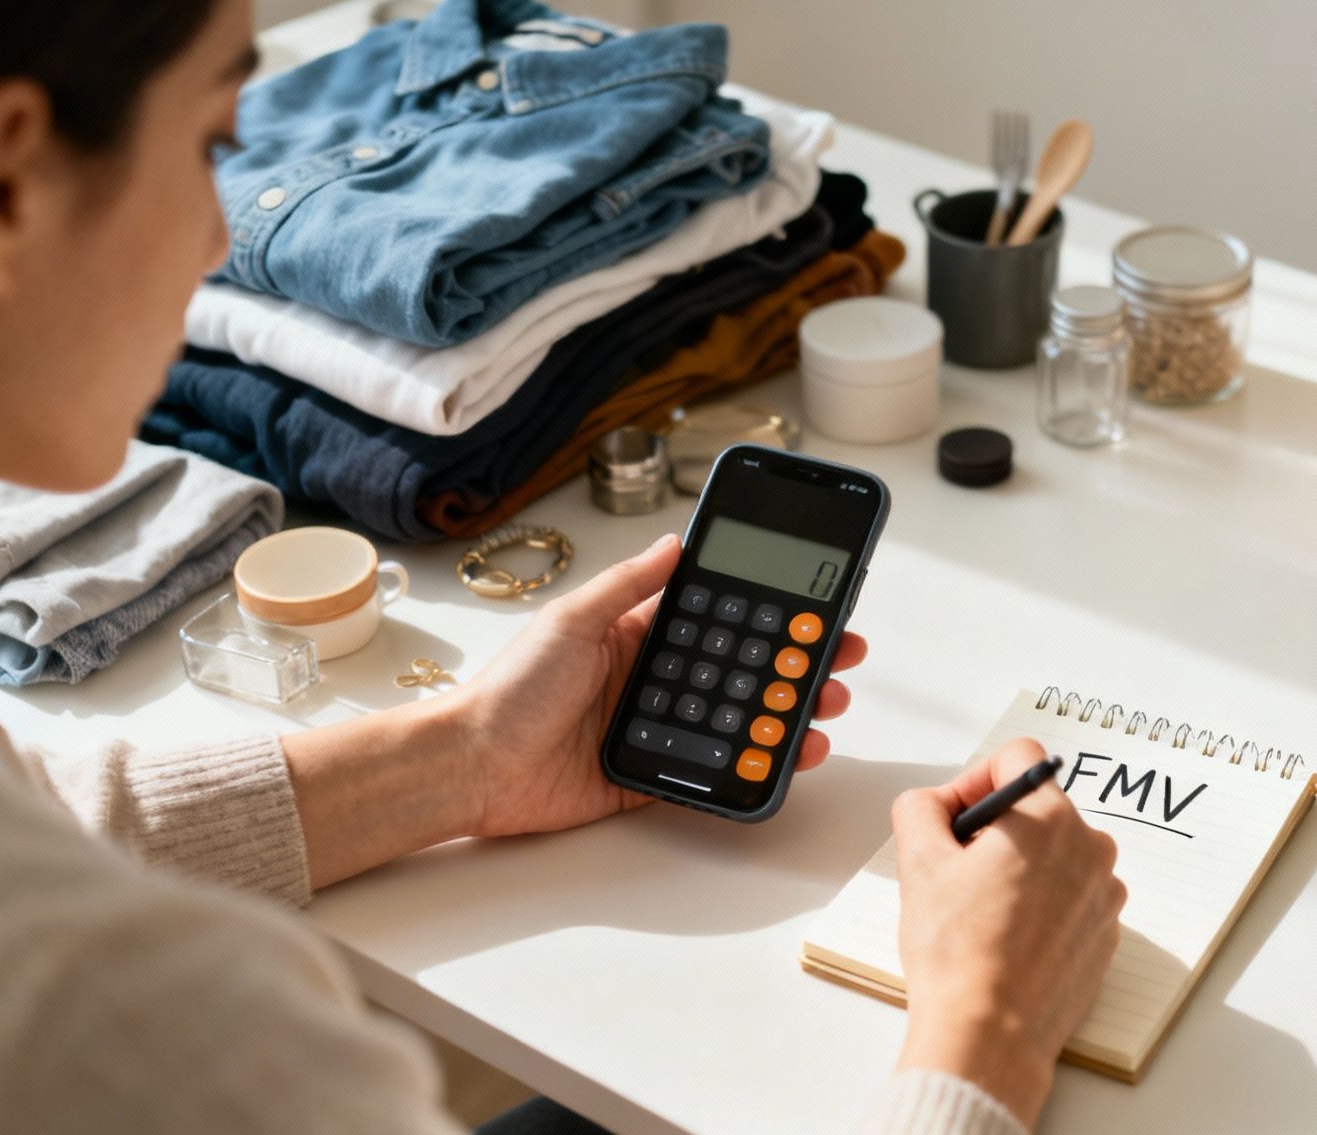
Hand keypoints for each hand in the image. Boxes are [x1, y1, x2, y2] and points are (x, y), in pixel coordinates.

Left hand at [441, 533, 867, 837]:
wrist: (475, 766)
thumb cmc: (511, 689)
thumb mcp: (572, 620)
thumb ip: (628, 585)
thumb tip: (675, 540)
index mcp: (635, 634)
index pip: (715, 615)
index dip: (764, 609)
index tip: (810, 600)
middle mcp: (652, 679)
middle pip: (740, 666)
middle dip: (794, 660)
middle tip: (841, 655)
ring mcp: (656, 728)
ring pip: (739, 717)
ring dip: (787, 710)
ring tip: (827, 704)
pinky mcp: (653, 776)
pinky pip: (715, 771)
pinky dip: (756, 764)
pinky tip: (790, 754)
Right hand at [889, 739, 1125, 1128]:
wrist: (990, 1035)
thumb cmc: (957, 952)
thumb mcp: (918, 862)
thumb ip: (920, 808)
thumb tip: (935, 804)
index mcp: (1050, 819)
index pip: (1017, 758)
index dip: (973, 780)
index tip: (953, 821)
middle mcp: (1091, 849)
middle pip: (1036, 809)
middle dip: (994, 829)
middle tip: (956, 872)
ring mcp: (1104, 896)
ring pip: (1054, 855)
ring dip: (1018, 868)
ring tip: (980, 912)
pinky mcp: (1105, 936)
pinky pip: (1069, 898)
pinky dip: (1039, 906)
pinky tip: (1005, 939)